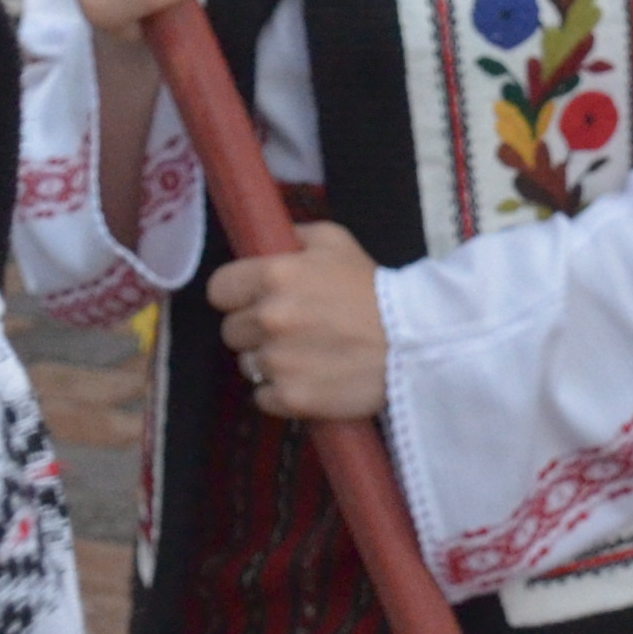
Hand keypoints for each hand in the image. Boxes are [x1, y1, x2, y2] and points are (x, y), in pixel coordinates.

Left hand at [210, 224, 386, 422]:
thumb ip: (291, 236)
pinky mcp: (291, 397)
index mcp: (274, 275)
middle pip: (231, 331)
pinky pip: (263, 397)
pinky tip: (310, 378)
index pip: (218, 290)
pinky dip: (281, 392)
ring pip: (248, 365)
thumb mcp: (334, 240)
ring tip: (306, 354)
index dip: (236, 295)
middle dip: (255, 329)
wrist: (414, 340)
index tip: (254, 300)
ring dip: (269, 361)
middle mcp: (269, 318)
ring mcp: (278, 361)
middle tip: (291, 328)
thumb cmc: (373, 287)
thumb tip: (265, 242)